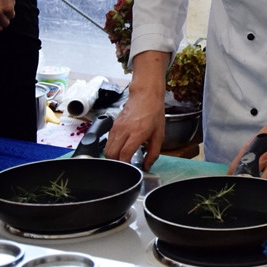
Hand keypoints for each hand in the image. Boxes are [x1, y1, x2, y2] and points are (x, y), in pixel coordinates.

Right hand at [104, 51, 169, 170]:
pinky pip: (107, 141)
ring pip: (107, 149)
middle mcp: (124, 130)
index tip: (130, 170)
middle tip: (125, 166)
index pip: (124, 154)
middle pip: (111, 154)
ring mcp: (116, 127)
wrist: (145, 95)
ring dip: (113, 156)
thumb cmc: (154, 113)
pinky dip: (112, 148)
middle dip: (117, 163)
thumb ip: (154, 152)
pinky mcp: (113, 125)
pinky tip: (120, 148)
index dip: (125, 165)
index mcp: (138, 132)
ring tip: (123, 159)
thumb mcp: (159, 134)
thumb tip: (147, 166)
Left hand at [227, 83, 266, 182]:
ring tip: (257, 190)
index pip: (237, 166)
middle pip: (250, 177)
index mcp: (254, 150)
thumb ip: (245, 153)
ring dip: (259, 187)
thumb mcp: (255, 139)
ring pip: (264, 183)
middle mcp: (264, 158)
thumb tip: (234, 167)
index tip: (232, 182)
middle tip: (245, 188)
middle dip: (246, 183)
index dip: (232, 176)